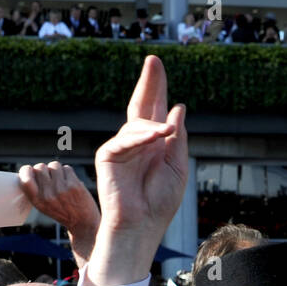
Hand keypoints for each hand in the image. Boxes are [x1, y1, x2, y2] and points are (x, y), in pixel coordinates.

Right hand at [18, 162, 101, 266]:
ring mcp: (61, 189)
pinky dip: (68, 173)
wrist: (83, 223)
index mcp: (38, 201)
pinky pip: (66, 168)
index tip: (30, 169)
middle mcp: (47, 195)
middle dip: (45, 169)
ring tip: (62, 181)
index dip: (26, 170)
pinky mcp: (73, 185)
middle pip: (40, 167)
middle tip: (51, 178)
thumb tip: (32, 169)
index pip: (25, 179)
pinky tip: (70, 182)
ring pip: (54, 165)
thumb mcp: (44, 206)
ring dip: (58, 170)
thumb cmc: (63, 212)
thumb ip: (36, 190)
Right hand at [87, 55, 188, 285]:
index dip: (156, 88)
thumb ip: (176, 137)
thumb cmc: (160, 203)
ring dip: (154, 127)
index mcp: (153, 145)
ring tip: (167, 131)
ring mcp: (121, 148)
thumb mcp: (177, 166)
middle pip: (141, 106)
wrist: (142, 226)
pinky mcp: (108, 156)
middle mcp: (136, 143)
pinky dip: (142, 137)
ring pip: (138, 125)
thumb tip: (177, 107)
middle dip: (149, 83)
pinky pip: (125, 140)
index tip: (157, 65)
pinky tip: (157, 135)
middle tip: (154, 60)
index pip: (154, 111)